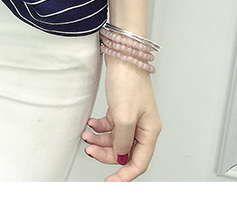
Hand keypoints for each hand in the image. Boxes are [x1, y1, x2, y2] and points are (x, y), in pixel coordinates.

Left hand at [81, 58, 161, 180]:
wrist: (122, 53)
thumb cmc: (128, 79)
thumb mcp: (123, 116)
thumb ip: (122, 140)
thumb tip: (120, 156)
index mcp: (150, 130)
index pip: (139, 162)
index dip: (124, 175)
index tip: (111, 182)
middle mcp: (143, 125)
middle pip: (125, 151)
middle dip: (107, 154)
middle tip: (91, 151)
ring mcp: (132, 116)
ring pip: (116, 139)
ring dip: (100, 141)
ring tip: (87, 136)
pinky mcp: (122, 107)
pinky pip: (110, 126)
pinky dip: (100, 128)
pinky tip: (91, 125)